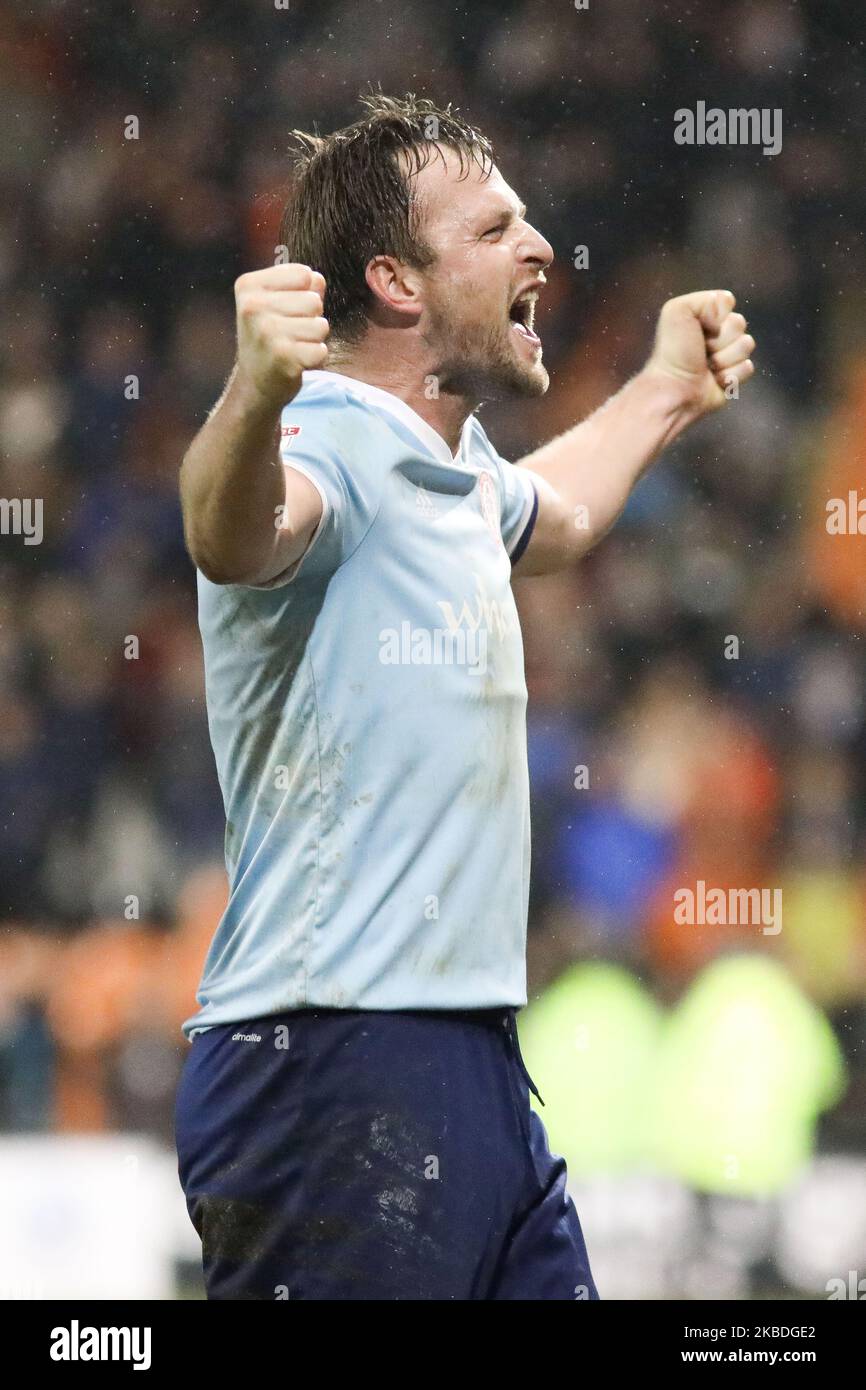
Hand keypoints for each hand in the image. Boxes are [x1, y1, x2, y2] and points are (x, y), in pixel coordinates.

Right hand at [233, 263, 328, 409]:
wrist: (255, 383)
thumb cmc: (270, 337)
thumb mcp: (275, 303)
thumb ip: (300, 285)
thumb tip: (317, 279)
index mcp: (249, 285)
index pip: (304, 274)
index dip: (304, 293)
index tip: (285, 310)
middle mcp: (253, 307)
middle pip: (314, 300)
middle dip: (311, 318)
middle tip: (290, 334)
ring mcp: (267, 333)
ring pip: (321, 325)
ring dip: (314, 339)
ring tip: (293, 346)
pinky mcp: (283, 358)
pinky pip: (321, 350)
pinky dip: (315, 358)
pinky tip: (296, 362)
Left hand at [646, 289, 755, 415]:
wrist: (675, 389)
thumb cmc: (674, 351)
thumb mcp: (676, 311)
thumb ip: (704, 300)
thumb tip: (727, 313)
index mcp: (702, 316)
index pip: (727, 301)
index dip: (717, 314)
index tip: (701, 326)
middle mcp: (715, 334)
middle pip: (740, 323)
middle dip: (722, 338)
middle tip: (704, 350)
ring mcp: (726, 355)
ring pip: (746, 345)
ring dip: (726, 357)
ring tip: (708, 366)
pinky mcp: (733, 377)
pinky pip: (747, 367)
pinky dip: (731, 375)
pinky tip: (715, 380)